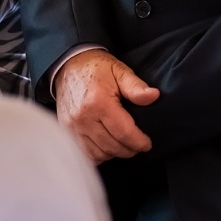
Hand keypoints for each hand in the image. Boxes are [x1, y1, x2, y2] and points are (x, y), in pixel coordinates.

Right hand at [54, 49, 159, 163]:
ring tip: (123, 145)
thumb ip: (136, 86)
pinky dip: (98, 155)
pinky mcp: (66, 131)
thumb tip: (153, 96)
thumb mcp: (119, 71)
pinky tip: (106, 147)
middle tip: (137, 145)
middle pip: (112, 147)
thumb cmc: (96, 68)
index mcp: (99, 102)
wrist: (68, 65)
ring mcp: (72, 126)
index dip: (139, 142)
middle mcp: (83, 117)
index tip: (147, 144)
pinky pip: (85, 154)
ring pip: (98, 154)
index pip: (124, 132)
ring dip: (114, 154)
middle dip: (129, 150)